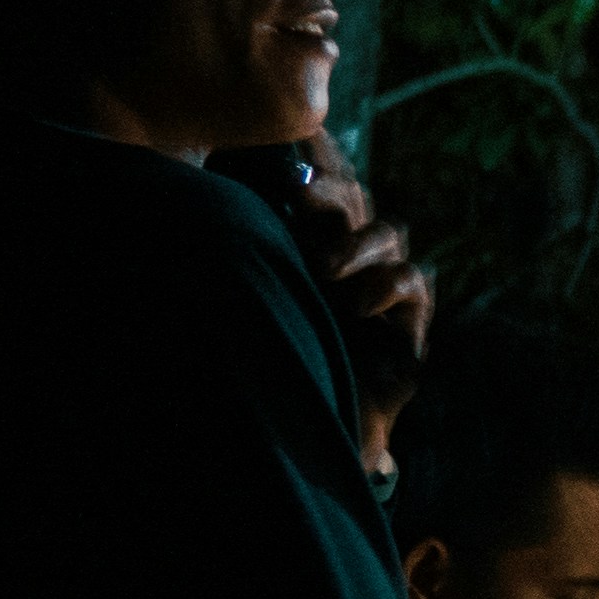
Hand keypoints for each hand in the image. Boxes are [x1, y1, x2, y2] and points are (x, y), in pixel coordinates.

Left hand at [225, 147, 435, 465]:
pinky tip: (357, 305)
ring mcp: (376, 292)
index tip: (283, 157)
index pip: (315, 182)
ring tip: (325, 270)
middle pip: (353, 198)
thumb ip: (221, 251)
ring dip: (359, 244)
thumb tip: (183, 190)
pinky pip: (414, 284)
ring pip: (388, 234)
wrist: (283, 442)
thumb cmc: (246, 368)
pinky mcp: (406, 329)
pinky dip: (389, 286)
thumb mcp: (228, 295)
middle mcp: (340, 261)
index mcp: (298, 242)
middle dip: (331, 193)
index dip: (310, 161)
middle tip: (300, 198)